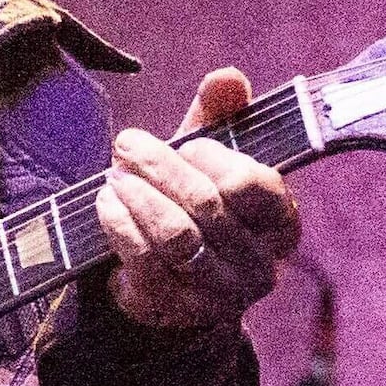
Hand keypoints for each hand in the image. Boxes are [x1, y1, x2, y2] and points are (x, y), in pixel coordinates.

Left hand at [96, 67, 301, 332]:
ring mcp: (218, 294)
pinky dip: (119, 225)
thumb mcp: (209, 159)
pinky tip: (105, 204)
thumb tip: (228, 77)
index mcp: (279, 222)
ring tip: (114, 176)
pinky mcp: (174, 309)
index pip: (254, 185)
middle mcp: (259, 264)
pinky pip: (144, 261)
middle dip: (160, 167)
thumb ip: (220, 116)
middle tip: (127, 144)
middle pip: (207, 205)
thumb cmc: (196, 205)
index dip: (213, 158)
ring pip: (176, 236)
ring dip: (138, 196)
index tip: (185, 144)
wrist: (167, 284)